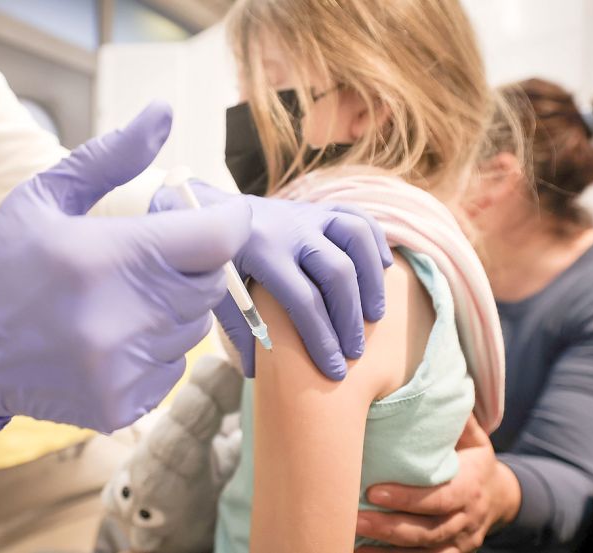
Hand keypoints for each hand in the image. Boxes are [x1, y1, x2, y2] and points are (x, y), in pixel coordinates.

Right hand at [0, 101, 252, 432]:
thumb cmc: (2, 263)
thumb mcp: (45, 195)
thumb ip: (111, 156)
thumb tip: (163, 112)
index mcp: (104, 257)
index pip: (216, 241)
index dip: (223, 224)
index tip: (208, 221)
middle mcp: (119, 319)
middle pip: (209, 285)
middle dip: (190, 266)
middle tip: (145, 260)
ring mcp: (121, 369)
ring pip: (193, 328)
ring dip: (170, 309)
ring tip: (119, 300)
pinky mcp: (121, 405)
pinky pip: (172, 368)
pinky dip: (153, 350)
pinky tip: (110, 338)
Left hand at [151, 183, 391, 378]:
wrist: (210, 211)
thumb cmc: (215, 260)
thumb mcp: (217, 291)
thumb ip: (238, 327)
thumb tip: (257, 370)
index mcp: (261, 250)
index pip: (302, 300)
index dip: (322, 338)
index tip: (334, 369)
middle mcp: (289, 229)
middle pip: (336, 272)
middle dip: (349, 318)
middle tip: (355, 351)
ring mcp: (307, 215)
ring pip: (355, 238)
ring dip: (370, 279)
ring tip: (374, 315)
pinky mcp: (318, 208)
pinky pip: (358, 218)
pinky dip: (375, 242)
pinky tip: (382, 269)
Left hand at [355, 417, 520, 552]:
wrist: (500, 496)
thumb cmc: (471, 458)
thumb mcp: (471, 437)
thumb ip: (453, 418)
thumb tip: (427, 383)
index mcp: (470, 485)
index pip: (440, 496)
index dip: (408, 498)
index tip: (373, 491)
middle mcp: (467, 518)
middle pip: (429, 530)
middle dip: (390, 527)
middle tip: (354, 518)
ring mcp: (460, 541)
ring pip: (425, 552)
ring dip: (388, 551)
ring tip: (350, 540)